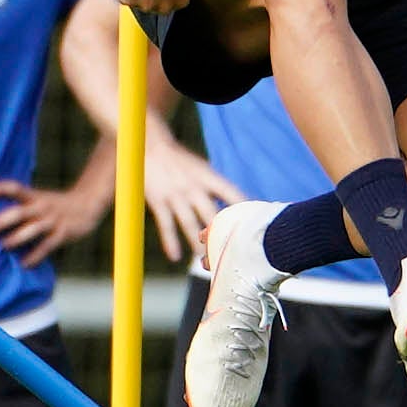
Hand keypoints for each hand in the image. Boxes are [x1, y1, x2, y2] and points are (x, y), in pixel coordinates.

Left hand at [0, 179, 106, 266]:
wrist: (88, 204)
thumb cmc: (57, 206)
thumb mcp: (41, 199)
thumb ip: (23, 206)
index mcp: (35, 197)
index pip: (15, 188)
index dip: (1, 188)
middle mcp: (42, 207)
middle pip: (19, 212)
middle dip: (1, 221)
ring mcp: (52, 220)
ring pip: (32, 229)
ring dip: (16, 238)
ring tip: (3, 245)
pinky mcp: (63, 233)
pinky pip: (47, 246)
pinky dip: (35, 256)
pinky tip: (24, 263)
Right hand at [142, 136, 242, 262]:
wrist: (150, 144)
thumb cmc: (181, 161)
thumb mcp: (202, 169)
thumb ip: (217, 189)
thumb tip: (240, 208)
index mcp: (209, 177)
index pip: (232, 194)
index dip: (246, 210)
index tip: (257, 225)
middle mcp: (194, 186)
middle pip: (212, 214)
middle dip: (222, 235)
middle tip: (231, 254)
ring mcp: (176, 194)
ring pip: (190, 224)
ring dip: (198, 244)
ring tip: (205, 261)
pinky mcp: (158, 200)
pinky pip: (166, 225)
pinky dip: (170, 241)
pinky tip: (175, 257)